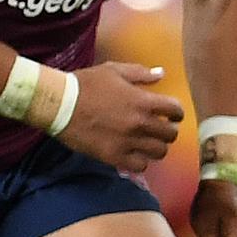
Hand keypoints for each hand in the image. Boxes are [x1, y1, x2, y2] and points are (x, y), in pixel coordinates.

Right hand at [54, 62, 182, 171]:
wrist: (60, 104)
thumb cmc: (86, 84)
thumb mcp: (113, 71)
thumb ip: (140, 73)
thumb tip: (161, 74)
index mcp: (142, 101)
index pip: (175, 111)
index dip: (175, 112)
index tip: (170, 115)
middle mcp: (140, 123)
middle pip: (171, 134)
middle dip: (167, 130)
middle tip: (158, 129)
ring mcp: (129, 142)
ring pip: (159, 152)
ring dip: (156, 146)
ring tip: (147, 142)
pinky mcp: (115, 157)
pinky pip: (140, 165)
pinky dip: (140, 160)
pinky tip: (132, 153)